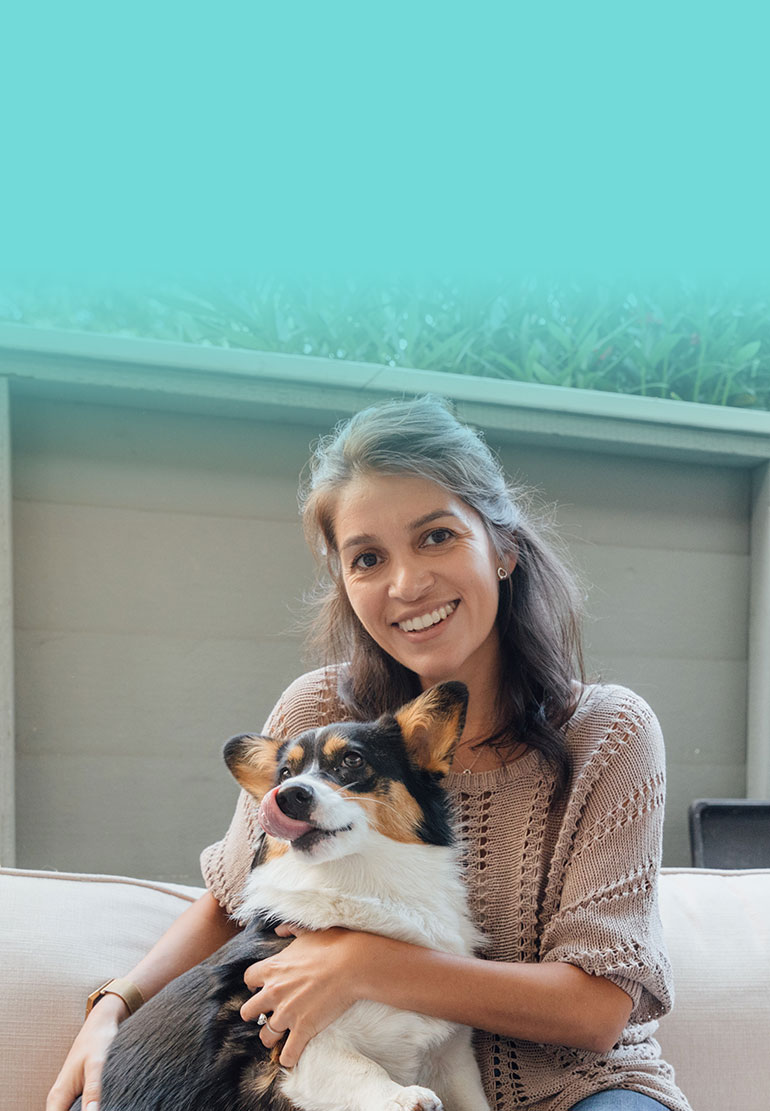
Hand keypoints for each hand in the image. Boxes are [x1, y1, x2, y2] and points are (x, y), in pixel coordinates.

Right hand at [46, 993, 127, 1110]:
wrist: (100, 1024)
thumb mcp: (96, 1065)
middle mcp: (57, 1097)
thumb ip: (92, 1090)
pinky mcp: (74, 1092)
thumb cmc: (96, 1041)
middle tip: (95, 1110)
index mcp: (58, 1095)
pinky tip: (94, 1108)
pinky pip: (72, 1110)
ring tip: (95, 1108)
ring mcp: (65, 1095)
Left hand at [241, 925, 373, 1066]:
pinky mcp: (303, 1029)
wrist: (351, 964)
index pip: (248, 979)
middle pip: (248, 1011)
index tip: (261, 987)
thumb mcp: (307, 932)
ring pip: (265, 1036)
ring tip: (280, 1036)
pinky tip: (292, 1056)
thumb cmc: (332, 945)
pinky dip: (289, 1058)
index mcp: (272, 968)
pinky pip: (288, 1054)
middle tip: (267, 1014)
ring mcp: (287, 1013)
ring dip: (272, 1037)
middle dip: (256, 1014)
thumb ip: (289, 929)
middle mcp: (274, 992)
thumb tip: (278, 929)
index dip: (254, 984)